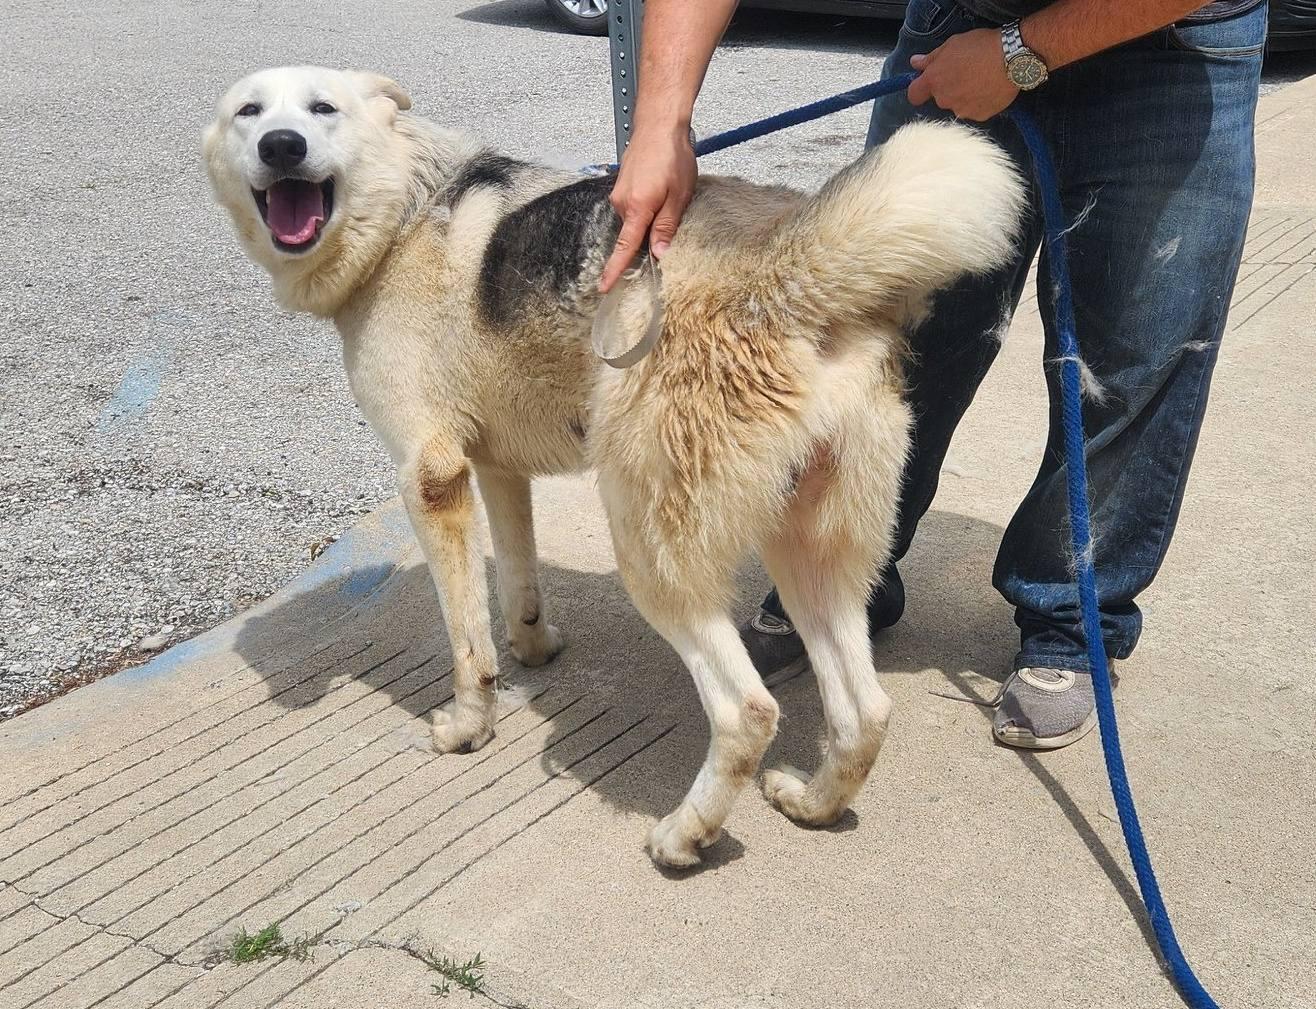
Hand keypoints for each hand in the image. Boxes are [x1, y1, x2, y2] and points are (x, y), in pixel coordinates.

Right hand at [600, 124, 696, 291]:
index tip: (604, 287)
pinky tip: (661, 193)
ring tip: (670, 197)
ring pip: (635, 221)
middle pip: (633, 236)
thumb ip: (667, 227)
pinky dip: (647, 208)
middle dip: (650, 237)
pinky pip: (633, 209)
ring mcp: (620, 194)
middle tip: (671, 218)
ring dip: (651, 219)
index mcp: (636, 209)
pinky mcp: (622, 187)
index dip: (615, 270)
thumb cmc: (672, 156)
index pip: (624, 247)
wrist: (659, 124)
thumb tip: (659, 255)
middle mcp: (622, 203)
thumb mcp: (678, 196)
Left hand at [907, 28, 1019, 121]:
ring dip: (964, 97)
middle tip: (965, 73)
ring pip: (957, 106)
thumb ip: (931, 58)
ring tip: (980, 80)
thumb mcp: (952, 44)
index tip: (927, 84)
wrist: (1012, 57)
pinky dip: (980, 103)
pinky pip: (975, 111)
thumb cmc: (981, 46)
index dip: (920, 89)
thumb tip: (915, 63)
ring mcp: (962, 110)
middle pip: (940, 99)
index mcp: (934, 81)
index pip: (914, 95)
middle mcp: (944, 99)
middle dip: (948, 89)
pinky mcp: (980, 116)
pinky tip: (989, 89)